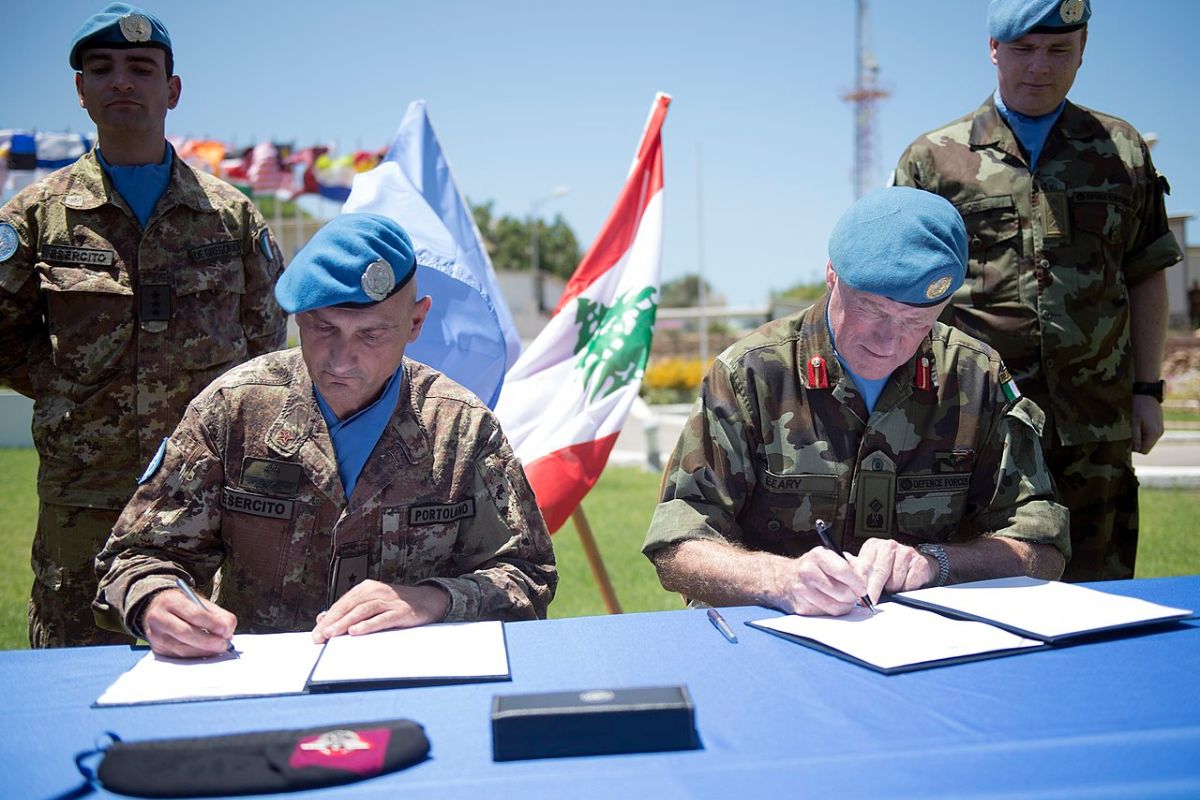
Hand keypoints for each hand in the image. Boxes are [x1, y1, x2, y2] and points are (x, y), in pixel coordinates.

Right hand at [142, 589, 237, 658]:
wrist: (156, 609)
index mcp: (170, 601)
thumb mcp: (197, 601)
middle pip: (185, 633)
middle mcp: (158, 618)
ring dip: (204, 651)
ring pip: (182, 648)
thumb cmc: (181, 605)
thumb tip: (228, 629)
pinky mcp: (157, 649)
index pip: (194, 614)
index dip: (212, 623)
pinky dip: (196, 655)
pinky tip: (206, 652)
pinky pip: (179, 656)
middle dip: (208, 641)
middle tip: (224, 644)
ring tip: (218, 648)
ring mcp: (155, 635)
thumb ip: (216, 614)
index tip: (226, 630)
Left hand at [312, 579, 450, 642]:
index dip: (328, 619)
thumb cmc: (397, 605)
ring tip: (332, 634)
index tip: (316, 634)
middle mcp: (377, 591)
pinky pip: (382, 618)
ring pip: (363, 611)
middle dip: (333, 623)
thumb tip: (322, 619)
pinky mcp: (401, 611)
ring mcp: (390, 600)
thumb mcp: (372, 604)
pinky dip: (368, 625)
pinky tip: (356, 632)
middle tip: (319, 637)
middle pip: (350, 606)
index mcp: (366, 588)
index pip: (342, 604)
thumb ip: (349, 610)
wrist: (428, 600)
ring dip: (345, 623)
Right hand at [767, 547, 869, 616]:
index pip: (844, 571)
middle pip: (843, 593)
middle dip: (852, 597)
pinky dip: (831, 611)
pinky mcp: (800, 608)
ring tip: (841, 599)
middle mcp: (807, 571)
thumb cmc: (815, 568)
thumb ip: (856, 566)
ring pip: (836, 608)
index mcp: (818, 556)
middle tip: (852, 595)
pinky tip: (827, 602)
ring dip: (844, 606)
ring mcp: (802, 591)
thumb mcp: (835, 557)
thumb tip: (867, 586)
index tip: (863, 589)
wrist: (784, 578)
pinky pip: (826, 615)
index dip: (858, 583)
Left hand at [854, 538, 936, 598]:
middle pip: (879, 573)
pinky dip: (906, 589)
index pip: (864, 566)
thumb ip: (858, 570)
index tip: (858, 596)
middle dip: (874, 590)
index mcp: (873, 546)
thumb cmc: (890, 565)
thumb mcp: (872, 563)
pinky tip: (904, 584)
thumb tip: (843, 580)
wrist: (916, 561)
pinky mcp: (919, 563)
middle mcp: (889, 546)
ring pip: (894, 581)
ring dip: (892, 589)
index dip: (860, 583)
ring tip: (892, 586)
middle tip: (871, 602)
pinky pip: (909, 585)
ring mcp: (906, 553)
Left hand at [1131, 394, 1163, 454]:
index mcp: (1153, 434)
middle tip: (1130, 430)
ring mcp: (1160, 429)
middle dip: (1137, 442)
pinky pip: (1150, 434)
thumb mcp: (1134, 423)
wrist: (1147, 394)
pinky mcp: (1159, 425)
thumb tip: (1136, 450)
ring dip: (1140, 436)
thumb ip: (1136, 438)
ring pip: (1148, 440)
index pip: (1144, 451)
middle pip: (1146, 446)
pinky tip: (1140, 423)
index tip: (1128, 438)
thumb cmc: (1138, 407)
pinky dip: (1144, 432)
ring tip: (1135, 425)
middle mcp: (1159, 433)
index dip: (1135, 448)